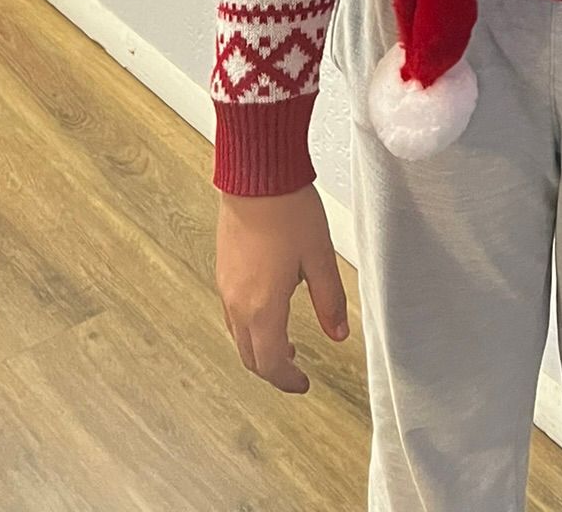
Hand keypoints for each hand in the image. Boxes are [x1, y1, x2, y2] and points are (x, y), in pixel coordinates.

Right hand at [215, 183, 350, 393]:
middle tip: (296, 370)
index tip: (304, 384)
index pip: (270, 363)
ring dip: (260, 348)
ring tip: (286, 344)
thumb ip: (329, 300)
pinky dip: (250, 326)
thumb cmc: (288, 211)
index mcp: (262, 307)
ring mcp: (226, 286)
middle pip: (250, 355)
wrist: (256, 176)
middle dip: (273, 369)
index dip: (288, 380)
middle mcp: (237, 303)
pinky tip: (269, 310)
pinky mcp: (223, 269)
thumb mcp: (319, 257)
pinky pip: (232, 313)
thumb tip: (338, 335)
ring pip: (239, 335)